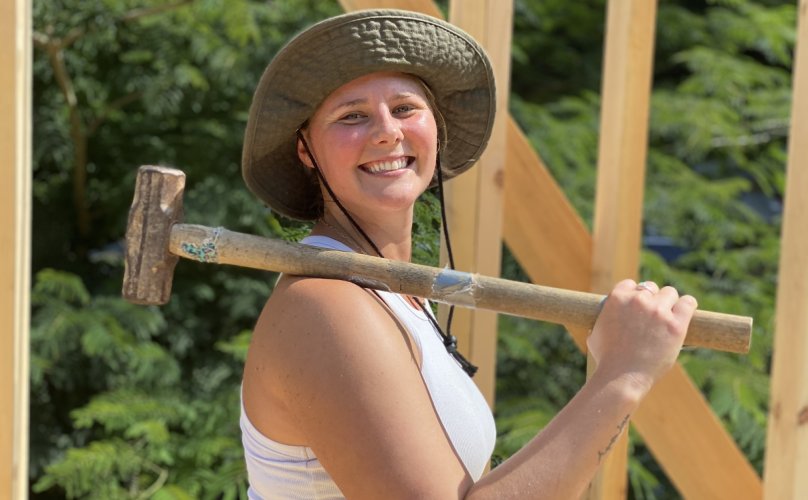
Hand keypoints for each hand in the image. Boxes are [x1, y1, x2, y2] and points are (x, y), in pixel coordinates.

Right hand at [586, 279, 697, 394]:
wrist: (621, 377)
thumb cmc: (606, 359)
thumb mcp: (596, 332)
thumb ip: (604, 319)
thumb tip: (606, 317)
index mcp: (617, 298)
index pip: (630, 284)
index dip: (634, 294)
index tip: (638, 305)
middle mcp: (638, 300)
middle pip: (652, 288)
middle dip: (652, 299)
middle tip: (653, 315)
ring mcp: (658, 311)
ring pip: (670, 293)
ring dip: (669, 303)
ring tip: (668, 317)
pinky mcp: (676, 324)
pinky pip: (688, 303)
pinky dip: (687, 306)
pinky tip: (685, 312)